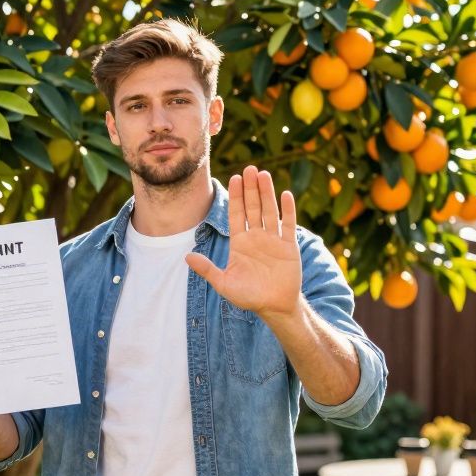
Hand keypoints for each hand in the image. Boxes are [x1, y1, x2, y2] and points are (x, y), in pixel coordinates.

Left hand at [185, 166, 301, 317]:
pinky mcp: (289, 246)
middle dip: (250, 188)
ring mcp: (273, 240)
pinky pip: (288, 224)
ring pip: (269, 211)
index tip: (234, 178)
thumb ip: (207, 269)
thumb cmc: (248, 297)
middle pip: (253, 207)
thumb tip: (186, 257)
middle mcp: (256, 237)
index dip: (235, 197)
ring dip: (267, 193)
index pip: (236, 214)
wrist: (274, 306)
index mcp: (240, 243)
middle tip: (249, 168)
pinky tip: (285, 195)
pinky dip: (287, 210)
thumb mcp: (224, 284)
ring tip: (264, 174)